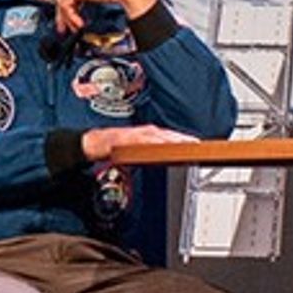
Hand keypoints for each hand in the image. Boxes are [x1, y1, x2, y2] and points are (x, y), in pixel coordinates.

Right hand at [81, 124, 198, 161]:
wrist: (95, 143)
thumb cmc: (114, 146)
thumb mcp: (135, 151)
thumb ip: (148, 153)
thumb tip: (161, 160)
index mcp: (148, 134)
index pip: (170, 136)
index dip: (183, 139)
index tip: (196, 144)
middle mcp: (145, 131)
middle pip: (168, 134)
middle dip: (183, 139)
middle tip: (197, 143)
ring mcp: (138, 134)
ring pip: (160, 136)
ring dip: (173, 139)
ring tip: (185, 143)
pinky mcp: (130, 138)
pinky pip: (145, 140)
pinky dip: (155, 141)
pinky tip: (164, 144)